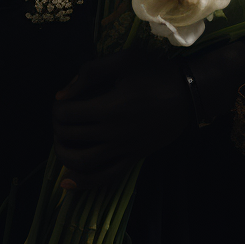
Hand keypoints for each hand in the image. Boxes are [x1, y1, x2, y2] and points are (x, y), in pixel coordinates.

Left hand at [51, 50, 192, 189]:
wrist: (187, 94)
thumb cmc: (154, 73)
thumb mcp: (123, 60)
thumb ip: (90, 73)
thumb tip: (62, 94)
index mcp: (109, 107)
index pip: (68, 114)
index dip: (57, 107)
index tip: (61, 100)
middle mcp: (114, 133)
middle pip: (71, 136)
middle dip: (58, 127)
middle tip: (59, 117)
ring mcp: (124, 150)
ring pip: (82, 162)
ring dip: (62, 154)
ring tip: (59, 142)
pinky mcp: (133, 159)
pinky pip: (105, 177)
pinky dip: (84, 183)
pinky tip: (66, 183)